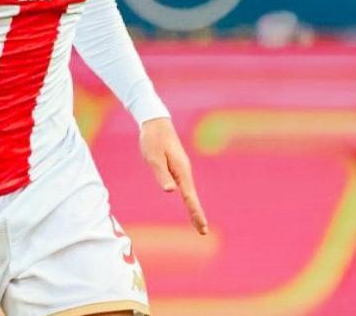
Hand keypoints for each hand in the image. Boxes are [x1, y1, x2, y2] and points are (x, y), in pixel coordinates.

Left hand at [139, 117, 208, 234]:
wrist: (155, 123)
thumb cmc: (153, 140)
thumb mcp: (153, 158)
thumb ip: (162, 174)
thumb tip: (170, 190)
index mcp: (181, 171)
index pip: (189, 196)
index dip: (195, 212)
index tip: (202, 227)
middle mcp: (184, 171)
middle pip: (192, 197)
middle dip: (197, 214)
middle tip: (203, 232)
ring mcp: (182, 170)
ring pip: (189, 192)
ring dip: (193, 208)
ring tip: (198, 223)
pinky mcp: (177, 167)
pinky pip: (185, 187)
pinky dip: (189, 198)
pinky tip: (189, 203)